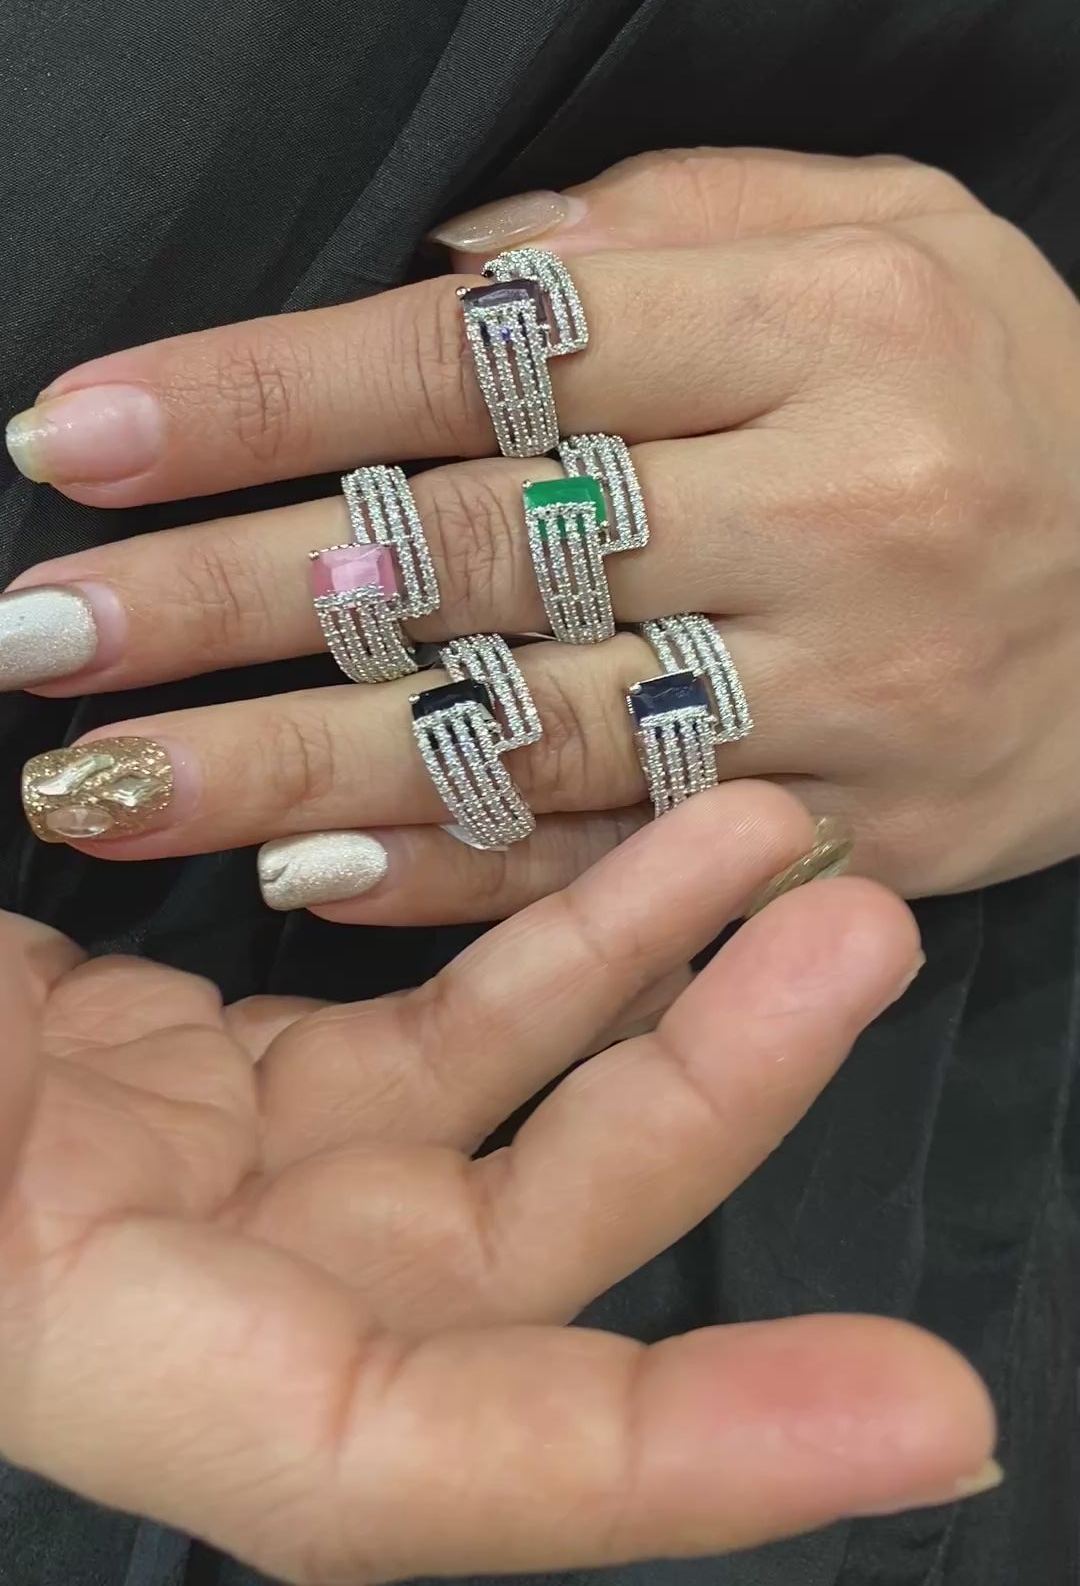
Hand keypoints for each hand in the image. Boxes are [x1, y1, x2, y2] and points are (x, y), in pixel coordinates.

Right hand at [0, 787, 996, 1581]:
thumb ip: (30, 1224)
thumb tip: (110, 1271)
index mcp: (62, 1348)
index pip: (392, 1468)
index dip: (660, 1466)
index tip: (930, 1420)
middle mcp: (167, 1298)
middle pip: (506, 1259)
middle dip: (710, 1109)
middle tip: (861, 930)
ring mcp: (200, 1181)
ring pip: (487, 1112)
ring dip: (650, 983)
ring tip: (791, 837)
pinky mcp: (201, 1073)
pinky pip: (414, 1016)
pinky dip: (533, 936)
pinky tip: (640, 831)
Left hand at [5, 148, 1079, 909]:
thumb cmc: (1008, 377)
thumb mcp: (894, 225)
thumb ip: (672, 218)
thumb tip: (451, 256)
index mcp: (833, 323)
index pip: (493, 356)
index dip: (267, 394)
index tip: (77, 432)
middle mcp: (842, 513)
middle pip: (477, 555)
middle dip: (225, 598)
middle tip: (32, 630)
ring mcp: (850, 700)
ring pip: (520, 737)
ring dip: (285, 766)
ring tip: (94, 783)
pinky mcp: (857, 833)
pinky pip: (622, 864)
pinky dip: (451, 877)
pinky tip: (290, 880)